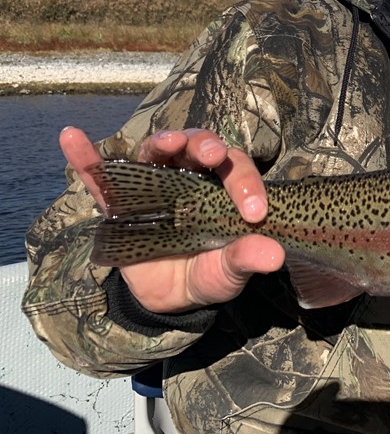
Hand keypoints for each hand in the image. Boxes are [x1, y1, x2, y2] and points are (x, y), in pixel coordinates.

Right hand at [62, 126, 284, 313]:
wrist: (168, 297)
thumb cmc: (206, 272)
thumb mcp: (227, 273)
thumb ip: (245, 260)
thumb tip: (274, 255)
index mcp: (222, 189)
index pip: (237, 170)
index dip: (246, 184)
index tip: (255, 212)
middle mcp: (189, 177)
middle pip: (198, 146)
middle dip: (206, 144)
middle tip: (212, 155)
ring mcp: (150, 186)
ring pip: (155, 152)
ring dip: (162, 142)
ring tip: (168, 143)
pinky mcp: (116, 203)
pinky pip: (97, 175)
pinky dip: (84, 156)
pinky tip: (71, 136)